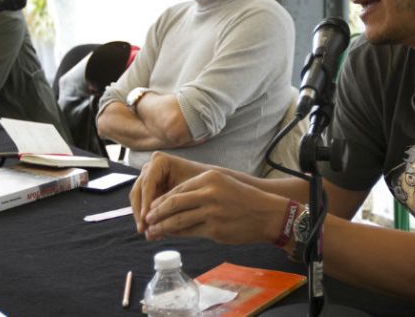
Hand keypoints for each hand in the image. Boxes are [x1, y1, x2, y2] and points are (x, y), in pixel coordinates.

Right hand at [130, 151, 204, 232]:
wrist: (212, 185)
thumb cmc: (204, 186)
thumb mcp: (190, 193)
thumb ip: (172, 207)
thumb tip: (157, 225)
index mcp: (160, 161)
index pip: (147, 183)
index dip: (145, 202)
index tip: (147, 219)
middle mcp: (151, 167)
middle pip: (138, 191)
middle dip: (140, 212)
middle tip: (144, 230)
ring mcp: (149, 179)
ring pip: (137, 200)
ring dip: (142, 217)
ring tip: (150, 234)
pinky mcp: (150, 191)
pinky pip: (144, 205)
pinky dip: (148, 218)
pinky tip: (154, 232)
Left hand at [143, 168, 287, 244]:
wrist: (268, 214)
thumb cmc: (243, 200)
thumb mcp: (221, 185)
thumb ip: (198, 191)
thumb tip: (170, 203)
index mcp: (208, 178)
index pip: (177, 189)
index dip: (160, 200)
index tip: (150, 207)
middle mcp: (209, 193)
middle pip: (173, 203)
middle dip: (156, 213)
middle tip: (146, 220)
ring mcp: (212, 211)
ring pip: (177, 219)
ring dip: (162, 226)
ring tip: (152, 231)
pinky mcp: (215, 229)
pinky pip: (189, 232)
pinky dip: (175, 235)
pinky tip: (168, 236)